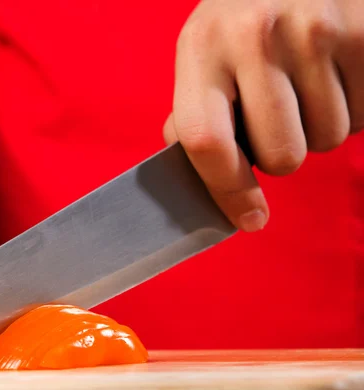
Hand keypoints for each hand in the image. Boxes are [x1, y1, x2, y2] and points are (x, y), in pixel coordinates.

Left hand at [164, 0, 362, 231]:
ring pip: (326, 139)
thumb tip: (194, 168)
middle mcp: (254, 34)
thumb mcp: (205, 51)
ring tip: (306, 82)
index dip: (227, 191)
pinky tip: (333, 72)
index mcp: (202, 45)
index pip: (204, 140)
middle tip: (278, 113)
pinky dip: (352, 106)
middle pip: (280, 156)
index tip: (248, 219)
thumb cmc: (246, 19)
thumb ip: (194, 110)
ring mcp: (315, 30)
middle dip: (281, 152)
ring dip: (317, 127)